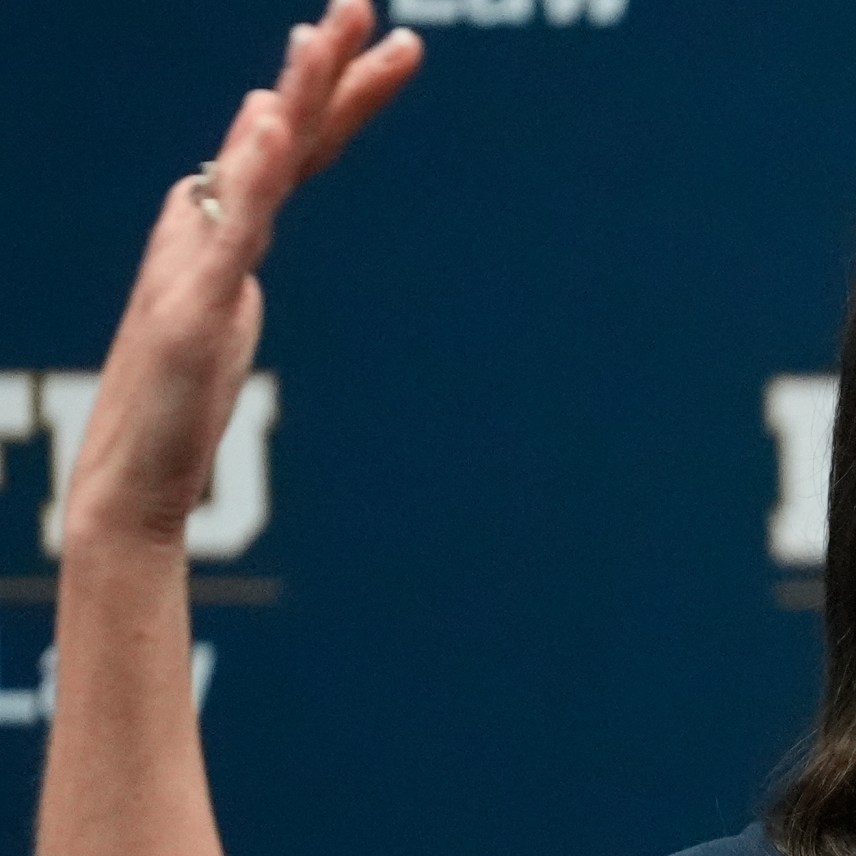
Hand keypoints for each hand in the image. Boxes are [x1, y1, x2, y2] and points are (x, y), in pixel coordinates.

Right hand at [65, 0, 418, 549]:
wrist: (128, 479)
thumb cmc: (177, 400)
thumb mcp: (218, 299)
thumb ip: (235, 232)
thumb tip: (237, 159)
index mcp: (228, 232)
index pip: (304, 149)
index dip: (345, 94)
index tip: (399, 42)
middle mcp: (207, 234)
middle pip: (281, 141)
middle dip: (323, 68)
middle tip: (363, 0)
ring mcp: (197, 269)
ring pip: (255, 171)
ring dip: (289, 100)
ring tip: (320, 37)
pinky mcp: (189, 311)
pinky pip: (227, 234)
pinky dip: (250, 177)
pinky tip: (270, 122)